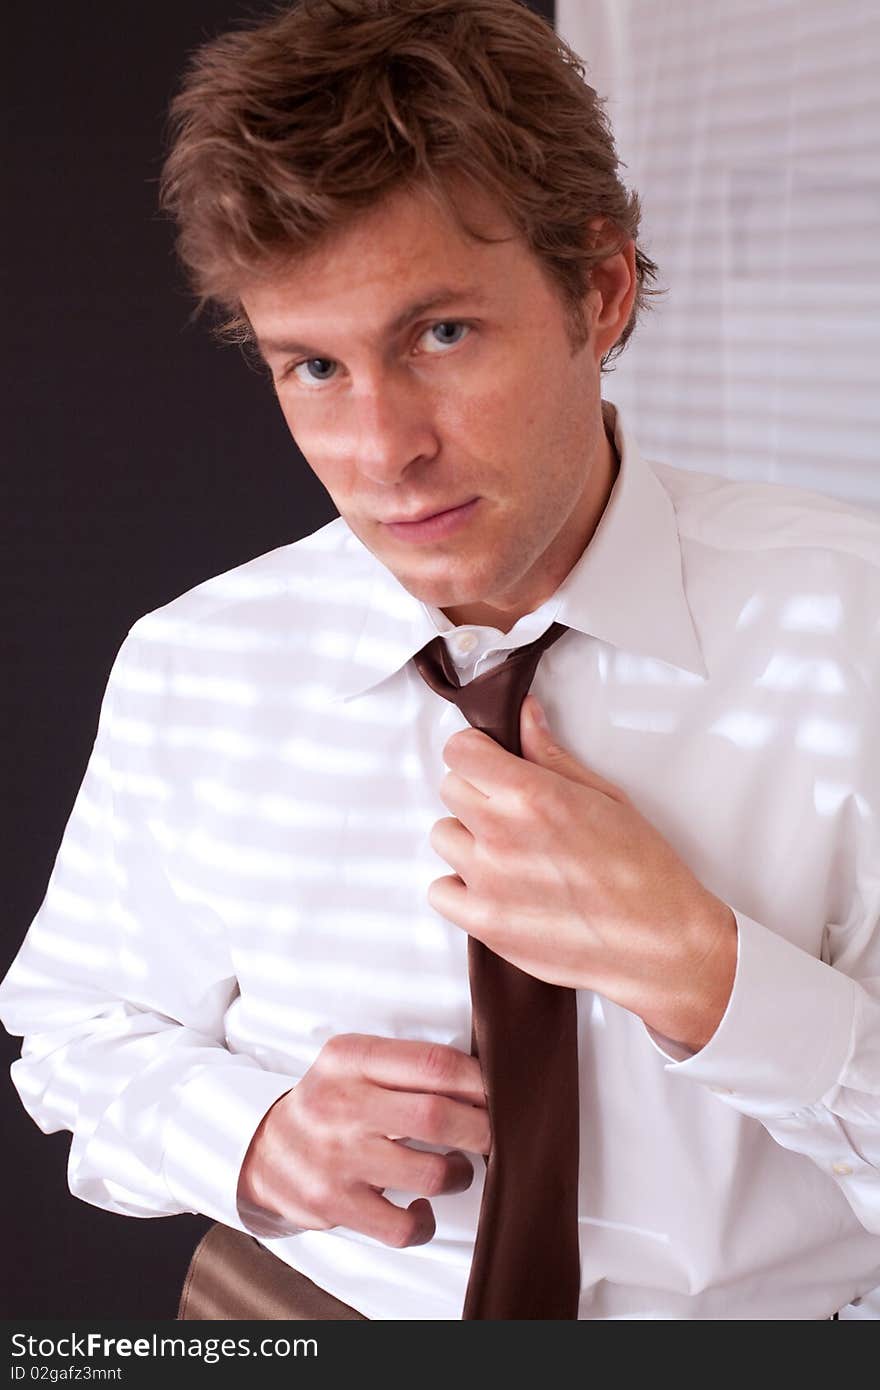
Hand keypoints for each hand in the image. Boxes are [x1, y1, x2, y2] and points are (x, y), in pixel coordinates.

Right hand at [237, 1033, 489, 1246]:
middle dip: (482, 1129)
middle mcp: (340, 1104)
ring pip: (430, 1172)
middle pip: (437, 1117)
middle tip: (493, 1134)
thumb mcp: (353, 1062)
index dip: (479, 1081)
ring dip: (460, 1174)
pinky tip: (422, 1205)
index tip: (498, 1093)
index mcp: (349, 1058)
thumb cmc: (329, 1102)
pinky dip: (425, 1221)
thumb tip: (486, 1080)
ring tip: (457, 1168)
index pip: (433, 1063)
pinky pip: (403, 1226)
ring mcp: (336, 1157)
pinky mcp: (334, 1204)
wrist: (264, 1148)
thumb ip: (407, 1064)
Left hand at [428, 695, 736, 1049]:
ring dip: (469, 841)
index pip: (459, 751)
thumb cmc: (643, 870)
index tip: (491, 764)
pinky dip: (460, 890)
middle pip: (450, 790)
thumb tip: (524, 716)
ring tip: (510, 856)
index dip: (476, 754)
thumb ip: (552, 755)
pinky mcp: (484, 923)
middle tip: (512, 814)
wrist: (661, 943)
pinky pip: (439, 891)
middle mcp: (502, 833)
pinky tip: (495, 890)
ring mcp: (488, 881)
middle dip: (477, 794)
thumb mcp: (604, 797)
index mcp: (533, 794)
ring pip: (444, 837)